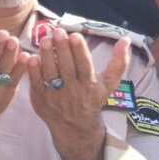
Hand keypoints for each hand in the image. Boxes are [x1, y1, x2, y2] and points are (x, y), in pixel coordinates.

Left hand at [28, 28, 128, 159]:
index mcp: (89, 85)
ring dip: (47, 56)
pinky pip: (36, 84)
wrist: (75, 127)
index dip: (79, 51)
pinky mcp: (41, 100)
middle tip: (57, 32)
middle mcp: (73, 91)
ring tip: (45, 40)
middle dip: (62, 49)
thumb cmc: (92, 99)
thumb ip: (119, 62)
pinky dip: (33, 71)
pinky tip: (31, 57)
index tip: (75, 35)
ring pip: (50, 74)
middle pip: (66, 67)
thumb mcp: (109, 83)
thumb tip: (126, 39)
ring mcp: (55, 96)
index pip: (84, 66)